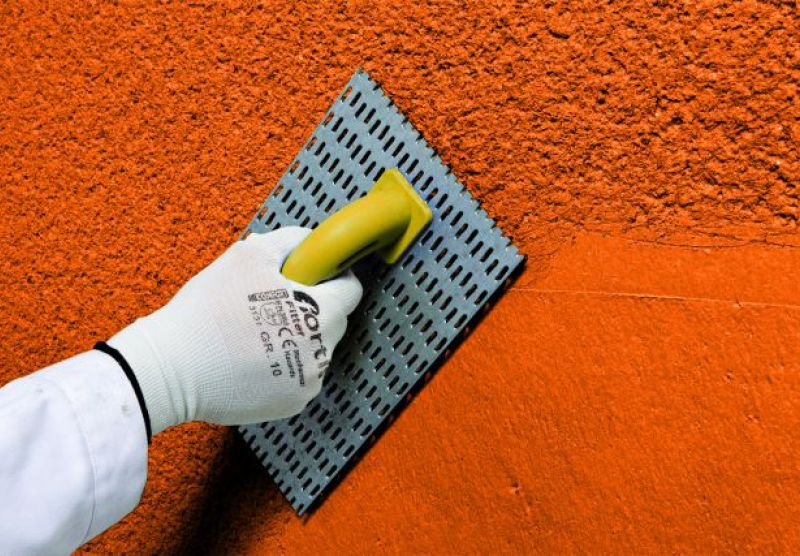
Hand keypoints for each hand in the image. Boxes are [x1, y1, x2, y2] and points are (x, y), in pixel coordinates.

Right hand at [109, 227, 362, 434]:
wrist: (170, 368)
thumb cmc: (208, 309)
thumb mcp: (249, 254)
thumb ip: (290, 241)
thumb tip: (311, 241)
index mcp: (320, 315)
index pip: (351, 290)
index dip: (334, 276)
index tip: (315, 273)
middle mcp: (322, 354)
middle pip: (335, 322)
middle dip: (313, 307)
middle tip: (274, 301)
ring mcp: (308, 384)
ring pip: (317, 351)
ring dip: (298, 338)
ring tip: (256, 331)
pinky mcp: (290, 405)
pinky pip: (300, 377)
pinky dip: (285, 365)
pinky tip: (252, 357)